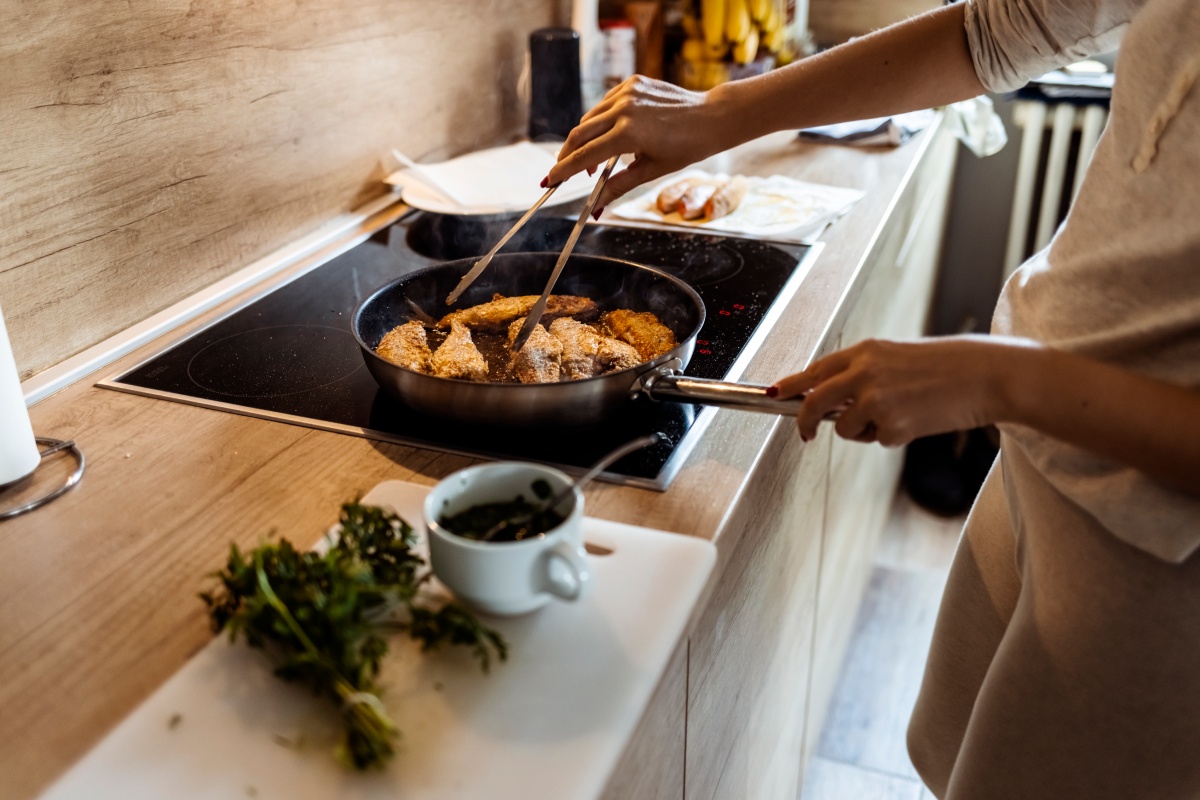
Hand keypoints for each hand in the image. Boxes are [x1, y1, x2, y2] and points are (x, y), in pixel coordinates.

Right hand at [545, 76, 740, 209]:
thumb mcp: (650, 170)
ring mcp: (627, 92)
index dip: (563, 171)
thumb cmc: (686, 148)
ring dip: (585, 139)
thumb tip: (594, 207)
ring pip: (590, 118)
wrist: (711, 117)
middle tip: (563, 172)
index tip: (549, 182)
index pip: (584, 156)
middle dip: (567, 155)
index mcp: (628, 134)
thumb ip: (617, 186)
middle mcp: (624, 109)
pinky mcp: (633, 82)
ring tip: (596, 160)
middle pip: (579, 134)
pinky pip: (605, 104)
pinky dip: (602, 120)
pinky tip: (612, 134)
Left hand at [771, 336, 1026, 445]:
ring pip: (845, 428)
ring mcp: (876, 400)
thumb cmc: (947, 366)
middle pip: (814, 401)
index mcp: (866, 351)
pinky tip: (917, 420)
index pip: (816, 369)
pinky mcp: (892, 425)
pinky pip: (877, 440)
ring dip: (863, 430)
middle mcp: (864, 372)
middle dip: (804, 420)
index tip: (774, 394)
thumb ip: (863, 373)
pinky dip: (892, 437)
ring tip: (899, 414)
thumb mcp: (897, 358)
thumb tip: (831, 399)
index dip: (792, 385)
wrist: (986, 376)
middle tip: (805, 432)